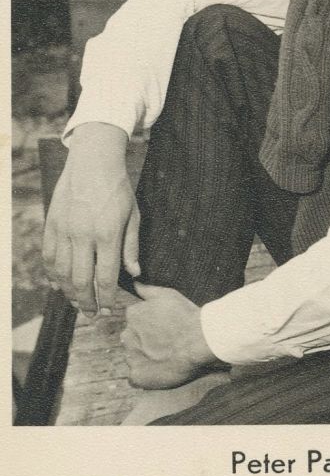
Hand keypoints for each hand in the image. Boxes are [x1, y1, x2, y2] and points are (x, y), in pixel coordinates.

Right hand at [42, 122, 139, 316]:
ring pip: (62, 273)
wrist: (92, 161)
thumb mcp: (133, 215)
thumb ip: (131, 247)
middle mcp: (83, 235)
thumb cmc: (117, 189)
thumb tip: (134, 273)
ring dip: (69, 292)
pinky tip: (58, 285)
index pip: (105, 277)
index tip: (109, 310)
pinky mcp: (52, 224)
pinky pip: (49, 257)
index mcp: (107, 234)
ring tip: (77, 303)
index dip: (107, 298)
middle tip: (92, 314)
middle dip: (86, 302)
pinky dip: (52, 275)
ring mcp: (64, 230)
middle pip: (81, 281)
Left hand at [121, 284, 223, 388]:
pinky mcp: (137, 376)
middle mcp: (127, 335)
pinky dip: (146, 376)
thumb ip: (146, 289)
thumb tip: (134, 283)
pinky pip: (136, 378)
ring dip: (146, 359)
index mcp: (132, 315)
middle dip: (145, 343)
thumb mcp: (167, 294)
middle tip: (166, 345)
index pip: (135, 322)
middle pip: (132, 340)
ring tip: (167, 358)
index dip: (150, 327)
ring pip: (134, 358)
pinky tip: (161, 371)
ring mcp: (131, 357)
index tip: (164, 330)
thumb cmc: (186, 315)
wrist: (199, 340)